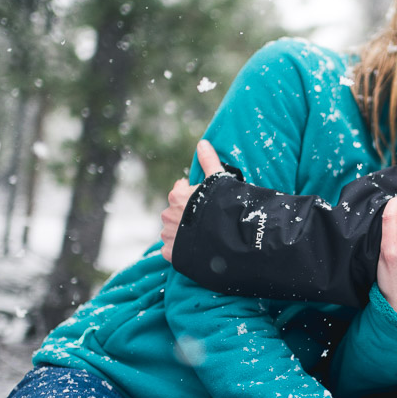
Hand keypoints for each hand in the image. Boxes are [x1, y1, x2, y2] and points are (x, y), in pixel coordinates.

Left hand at [160, 140, 223, 261]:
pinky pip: (171, 250)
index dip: (192, 194)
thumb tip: (202, 143)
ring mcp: (169, 236)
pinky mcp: (171, 254)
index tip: (203, 200)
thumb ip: (209, 162)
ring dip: (182, 232)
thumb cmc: (223, 207)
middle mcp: (167, 215)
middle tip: (205, 220)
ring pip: (172, 231)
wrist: (228, 239)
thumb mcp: (218, 181)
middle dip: (186, 214)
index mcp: (177, 196)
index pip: (179, 191)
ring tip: (202, 236)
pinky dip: (179, 249)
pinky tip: (195, 248)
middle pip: (175, 212)